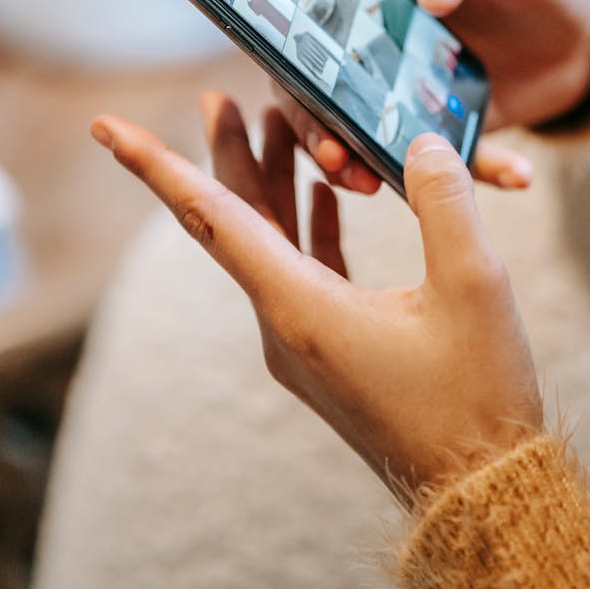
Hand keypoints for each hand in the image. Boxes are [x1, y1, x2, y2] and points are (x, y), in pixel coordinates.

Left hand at [91, 95, 542, 496]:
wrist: (481, 490)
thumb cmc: (475, 396)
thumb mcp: (474, 287)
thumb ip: (444, 202)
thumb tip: (420, 142)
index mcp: (298, 307)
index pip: (212, 218)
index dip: (157, 166)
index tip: (109, 130)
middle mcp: (283, 323)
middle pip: (235, 221)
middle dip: (224, 154)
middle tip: (217, 98)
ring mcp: (301, 339)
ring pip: (269, 243)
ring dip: (270, 183)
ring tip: (273, 125)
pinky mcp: (325, 348)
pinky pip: (299, 271)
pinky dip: (304, 225)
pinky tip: (320, 194)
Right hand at [273, 0, 589, 190]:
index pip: (310, 23)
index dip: (294, 59)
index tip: (302, 92)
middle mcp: (379, 45)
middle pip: (323, 91)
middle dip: (318, 130)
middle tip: (337, 159)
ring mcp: (410, 94)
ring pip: (369, 137)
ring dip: (368, 164)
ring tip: (380, 186)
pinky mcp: (449, 131)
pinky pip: (449, 162)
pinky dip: (476, 174)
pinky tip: (516, 175)